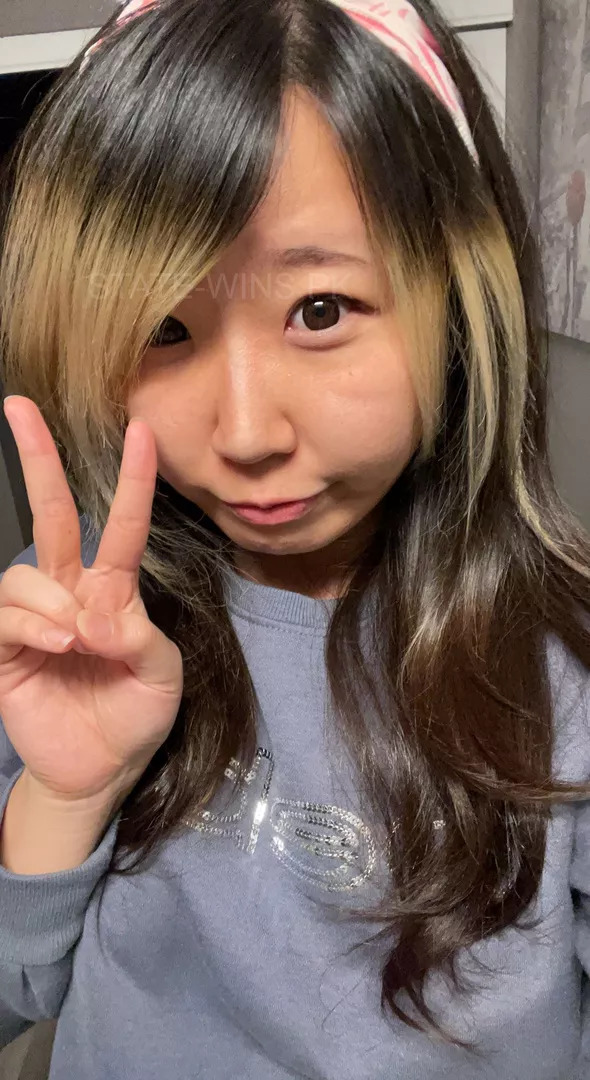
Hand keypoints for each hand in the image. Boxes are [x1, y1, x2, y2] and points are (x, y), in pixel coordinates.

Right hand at [0, 396, 182, 804]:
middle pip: (52, 514)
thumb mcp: (162, 676)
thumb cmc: (134, 717)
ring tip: (76, 643)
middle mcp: (70, 592)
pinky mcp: (4, 648)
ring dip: (53, 602)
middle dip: (36, 459)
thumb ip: (142, 637)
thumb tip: (96, 615)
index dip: (133, 480)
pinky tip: (55, 644)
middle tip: (18, 405)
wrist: (99, 770)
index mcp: (112, 591)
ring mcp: (34, 617)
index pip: (123, 526)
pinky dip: (32, 624)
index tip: (141, 430)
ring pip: (25, 571)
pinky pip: (5, 613)